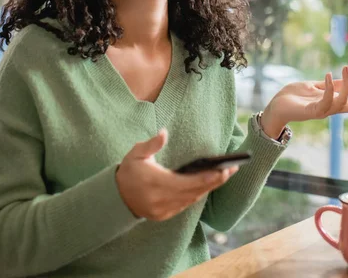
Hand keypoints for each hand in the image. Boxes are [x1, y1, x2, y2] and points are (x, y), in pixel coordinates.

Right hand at [115, 129, 238, 220]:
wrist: (115, 197)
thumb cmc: (128, 170)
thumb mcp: (136, 153)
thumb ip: (152, 144)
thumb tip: (164, 132)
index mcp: (156, 182)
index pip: (188, 182)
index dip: (207, 178)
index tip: (223, 170)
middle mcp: (161, 199)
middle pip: (194, 192)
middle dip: (214, 181)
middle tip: (232, 169)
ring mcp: (163, 210)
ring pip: (192, 199)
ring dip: (209, 188)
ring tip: (225, 175)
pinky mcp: (164, 215)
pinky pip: (186, 205)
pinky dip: (198, 194)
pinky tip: (208, 184)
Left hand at [261, 66, 347, 138]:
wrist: (275, 106)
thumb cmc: (293, 96)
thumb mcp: (313, 87)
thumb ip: (328, 85)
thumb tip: (344, 80)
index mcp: (332, 102)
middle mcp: (330, 109)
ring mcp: (322, 111)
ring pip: (342, 103)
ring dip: (347, 86)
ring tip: (347, 69)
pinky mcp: (311, 111)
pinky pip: (325, 101)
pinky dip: (329, 88)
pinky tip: (328, 74)